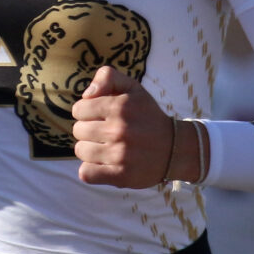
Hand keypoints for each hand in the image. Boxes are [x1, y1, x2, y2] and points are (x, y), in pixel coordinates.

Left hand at [70, 66, 178, 187]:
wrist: (175, 149)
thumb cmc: (148, 116)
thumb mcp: (133, 88)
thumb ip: (108, 77)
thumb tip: (86, 95)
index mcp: (120, 106)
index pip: (79, 109)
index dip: (86, 112)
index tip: (99, 116)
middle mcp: (119, 130)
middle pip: (78, 130)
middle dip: (88, 130)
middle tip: (106, 133)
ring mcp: (120, 155)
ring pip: (81, 151)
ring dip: (90, 150)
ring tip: (106, 148)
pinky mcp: (120, 176)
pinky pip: (86, 173)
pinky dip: (91, 170)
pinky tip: (104, 164)